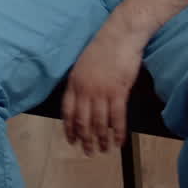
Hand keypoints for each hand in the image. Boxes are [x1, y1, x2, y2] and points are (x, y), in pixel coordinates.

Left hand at [61, 26, 144, 155]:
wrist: (119, 35)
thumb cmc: (102, 47)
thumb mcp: (82, 65)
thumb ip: (80, 83)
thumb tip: (80, 100)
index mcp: (74, 82)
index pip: (67, 111)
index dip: (69, 128)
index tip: (71, 140)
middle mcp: (85, 90)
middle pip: (82, 120)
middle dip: (84, 139)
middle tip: (87, 152)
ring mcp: (101, 92)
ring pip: (99, 123)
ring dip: (101, 139)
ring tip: (103, 150)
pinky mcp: (118, 92)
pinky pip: (117, 118)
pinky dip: (118, 132)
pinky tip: (118, 142)